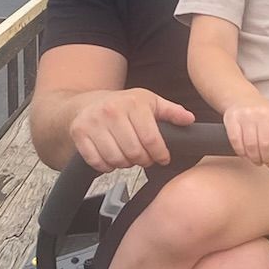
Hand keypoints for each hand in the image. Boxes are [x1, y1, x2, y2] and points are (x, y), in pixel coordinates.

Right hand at [68, 87, 195, 170]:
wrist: (87, 104)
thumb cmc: (122, 105)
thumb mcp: (149, 103)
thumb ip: (171, 112)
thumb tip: (189, 119)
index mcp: (133, 102)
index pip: (151, 138)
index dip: (160, 154)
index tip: (162, 158)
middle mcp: (112, 111)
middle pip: (134, 152)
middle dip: (143, 160)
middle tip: (144, 158)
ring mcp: (93, 122)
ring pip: (116, 159)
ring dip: (125, 164)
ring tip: (128, 156)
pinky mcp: (79, 134)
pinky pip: (96, 161)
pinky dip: (106, 166)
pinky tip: (112, 159)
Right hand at [224, 100, 268, 164]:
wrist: (241, 98)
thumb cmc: (265, 112)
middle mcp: (262, 115)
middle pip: (266, 144)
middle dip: (267, 158)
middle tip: (267, 162)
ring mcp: (246, 117)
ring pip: (250, 144)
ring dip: (254, 157)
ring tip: (257, 161)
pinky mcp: (231, 119)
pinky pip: (236, 141)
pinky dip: (241, 152)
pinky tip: (245, 155)